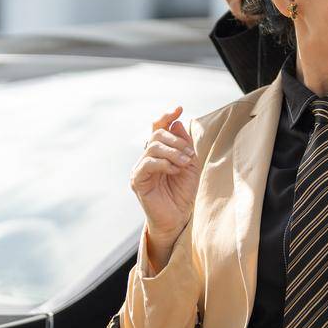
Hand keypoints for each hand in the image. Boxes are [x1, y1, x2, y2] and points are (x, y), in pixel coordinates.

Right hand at [130, 107, 200, 263]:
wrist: (178, 218)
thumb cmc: (183, 193)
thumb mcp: (189, 164)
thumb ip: (183, 144)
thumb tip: (176, 122)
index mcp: (158, 152)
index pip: (158, 128)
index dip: (166, 116)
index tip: (179, 108)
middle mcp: (146, 158)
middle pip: (156, 134)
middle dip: (176, 140)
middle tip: (190, 153)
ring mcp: (140, 168)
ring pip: (153, 146)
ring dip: (173, 152)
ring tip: (185, 163)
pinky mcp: (137, 180)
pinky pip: (148, 163)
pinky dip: (165, 163)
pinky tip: (175, 170)